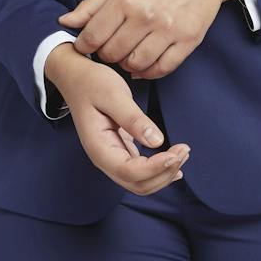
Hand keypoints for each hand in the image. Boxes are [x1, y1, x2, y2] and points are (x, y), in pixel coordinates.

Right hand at [46, 43, 190, 194]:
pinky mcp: (119, 149)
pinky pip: (139, 170)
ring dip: (163, 174)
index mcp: (99, 147)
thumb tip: (156, 141)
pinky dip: (158, 169)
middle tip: (184, 150)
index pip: (130, 171)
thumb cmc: (92, 83)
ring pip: (140, 181)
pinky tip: (173, 162)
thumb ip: (133, 119)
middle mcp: (104, 158)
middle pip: (137, 184)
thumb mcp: (113, 94)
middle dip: (164, 173)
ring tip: (183, 154)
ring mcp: (112, 155)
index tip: (175, 154)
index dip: (155, 168)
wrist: (76, 77)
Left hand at [56, 0, 239, 78]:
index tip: (88, 44)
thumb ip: (94, 3)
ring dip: (127, 64)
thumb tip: (65, 21)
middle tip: (110, 47)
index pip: (92, 36)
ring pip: (134, 65)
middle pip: (112, 54)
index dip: (85, 45)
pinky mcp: (187, 41)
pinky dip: (148, 71)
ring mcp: (168, 30)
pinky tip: (144, 62)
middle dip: (106, 54)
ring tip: (128, 53)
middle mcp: (145, 16)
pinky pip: (161, 69)